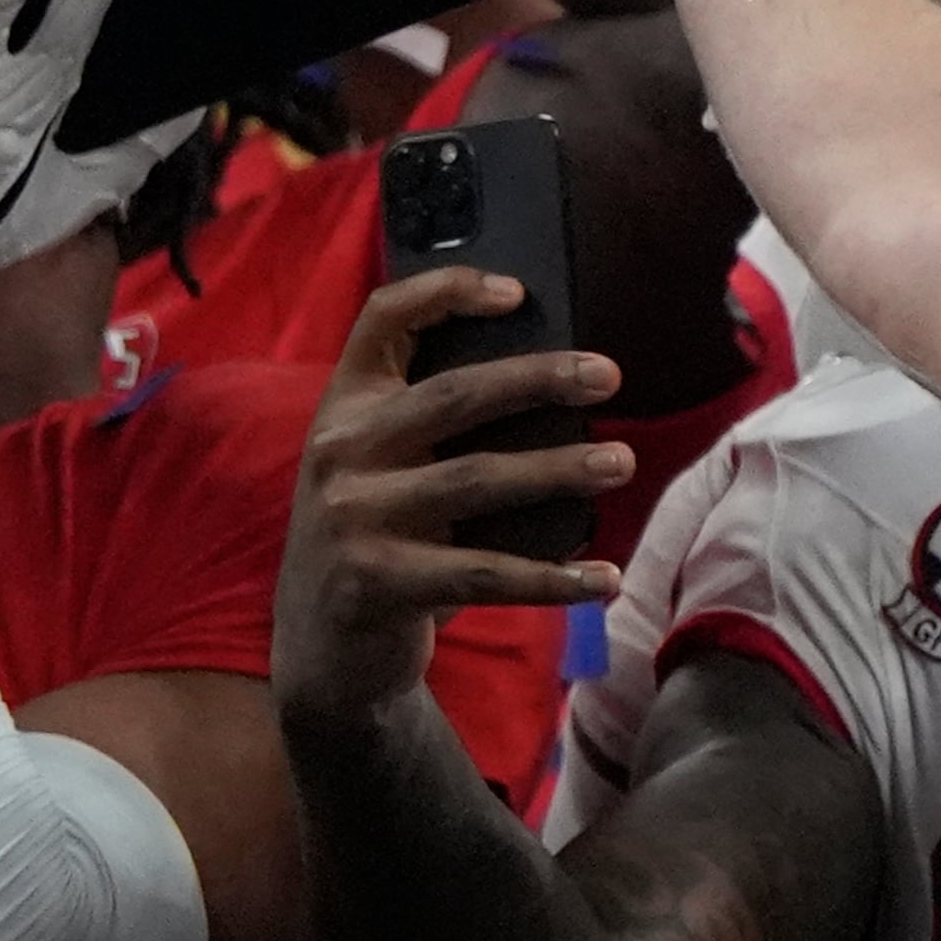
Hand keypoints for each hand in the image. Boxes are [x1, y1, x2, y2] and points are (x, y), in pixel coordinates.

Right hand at [271, 269, 630, 727]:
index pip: (382, 320)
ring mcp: (354, 518)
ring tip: (620, 461)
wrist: (320, 648)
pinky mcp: (377, 582)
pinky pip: (485, 574)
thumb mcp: (377, 469)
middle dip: (536, 378)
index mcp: (343, 409)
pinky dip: (553, 578)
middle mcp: (340, 452)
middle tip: (606, 373)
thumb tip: (553, 391)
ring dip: (558, 468)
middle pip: (450, 395)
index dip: (446, 292)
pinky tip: (604, 577)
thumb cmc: (375, 541)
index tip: (516, 292)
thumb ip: (427, 429)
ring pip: (475, 479)